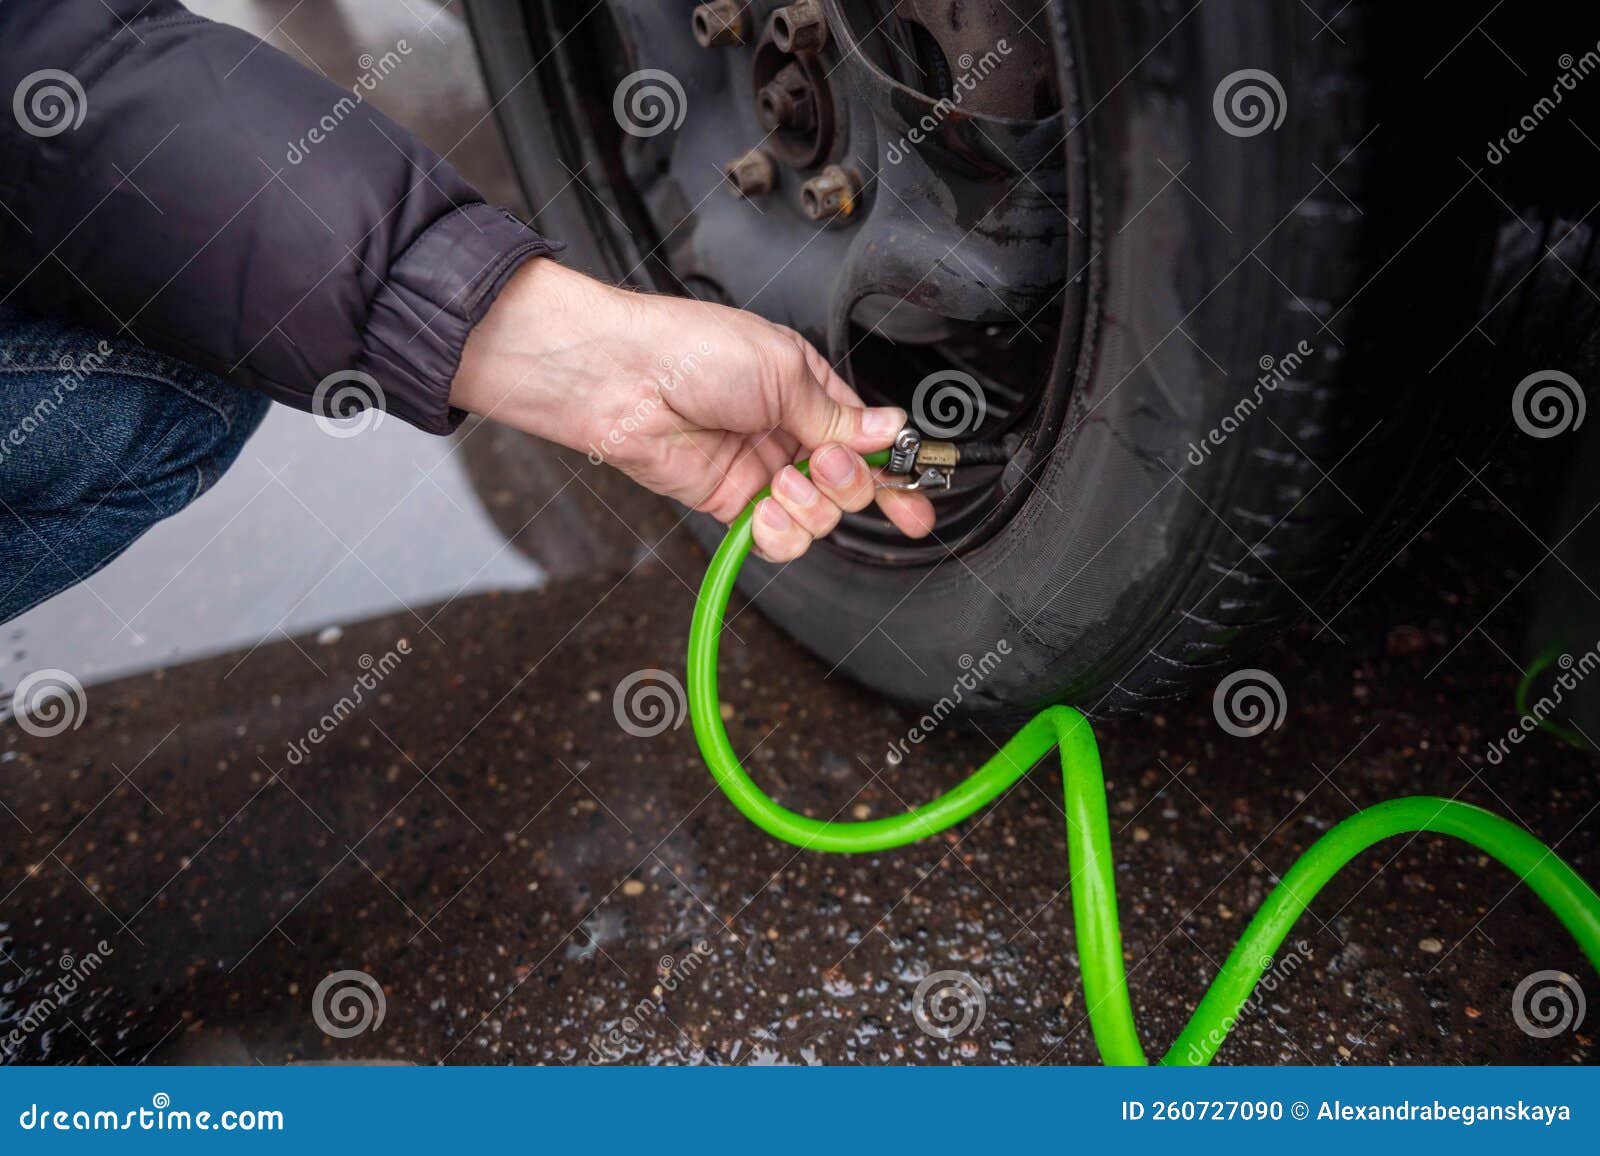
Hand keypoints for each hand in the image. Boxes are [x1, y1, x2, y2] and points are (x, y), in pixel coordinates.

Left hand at [450, 258, 934, 560]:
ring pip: (819, 518)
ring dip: (810, 506)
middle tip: (821, 460)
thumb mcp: (783, 370)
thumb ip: (838, 415)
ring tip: (782, 480)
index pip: (869, 441)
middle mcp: (790, 433)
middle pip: (851, 486)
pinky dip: (781, 532)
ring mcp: (762, 471)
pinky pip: (777, 538)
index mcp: (810, 391)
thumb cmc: (690, 350)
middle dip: (846, 482)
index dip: (895, 473)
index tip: (918, 502)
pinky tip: (767, 510)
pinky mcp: (731, 503)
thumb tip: (888, 433)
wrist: (622, 379)